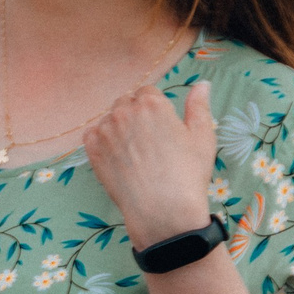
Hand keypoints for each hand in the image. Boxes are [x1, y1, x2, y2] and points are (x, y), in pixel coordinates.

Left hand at [86, 81, 217, 247]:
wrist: (163, 209)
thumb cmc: (188, 173)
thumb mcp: (202, 136)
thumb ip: (199, 106)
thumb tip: (202, 84)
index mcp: (152, 104)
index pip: (147, 92)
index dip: (155, 108)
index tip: (161, 126)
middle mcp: (124, 111)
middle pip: (126, 103)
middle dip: (136, 115)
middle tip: (149, 141)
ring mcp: (105, 130)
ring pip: (109, 119)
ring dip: (119, 128)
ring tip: (135, 152)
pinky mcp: (92, 149)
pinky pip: (92, 135)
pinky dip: (102, 141)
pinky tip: (118, 157)